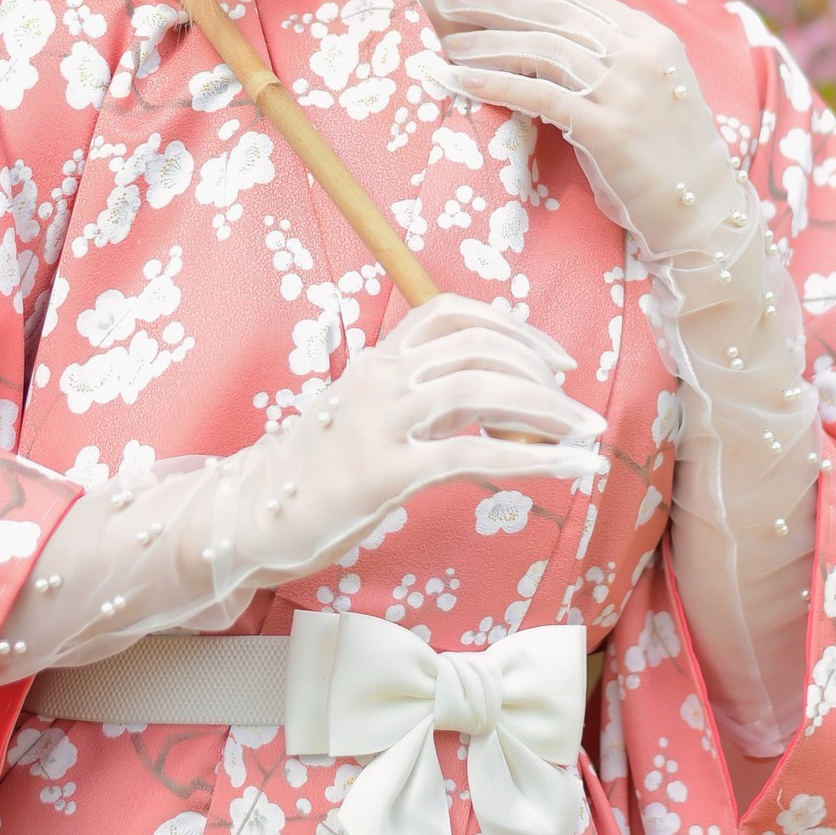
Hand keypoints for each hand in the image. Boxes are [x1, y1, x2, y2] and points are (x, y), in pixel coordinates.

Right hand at [0, 294, 603, 684]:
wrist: (246, 521)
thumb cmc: (313, 478)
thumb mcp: (364, 422)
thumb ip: (415, 403)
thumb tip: (490, 403)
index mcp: (376, 361)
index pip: (452, 313)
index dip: (510, 327)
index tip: (554, 358)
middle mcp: (378, 379)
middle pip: (477, 349)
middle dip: (541, 373)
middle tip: (583, 409)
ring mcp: (378, 423)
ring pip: (480, 390)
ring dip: (546, 410)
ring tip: (588, 436)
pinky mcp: (383, 473)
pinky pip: (470, 453)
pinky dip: (531, 459)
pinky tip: (568, 471)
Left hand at [437, 0, 739, 253]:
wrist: (703, 209)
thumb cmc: (664, 152)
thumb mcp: (646, 87)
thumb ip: (609, 55)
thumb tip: (546, 30)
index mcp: (649, 36)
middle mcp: (640, 54)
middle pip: (551, 15)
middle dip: (493, 4)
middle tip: (448, 1)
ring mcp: (627, 91)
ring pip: (542, 51)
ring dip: (487, 45)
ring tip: (448, 45)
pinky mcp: (610, 131)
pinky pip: (540, 97)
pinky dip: (496, 84)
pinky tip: (461, 80)